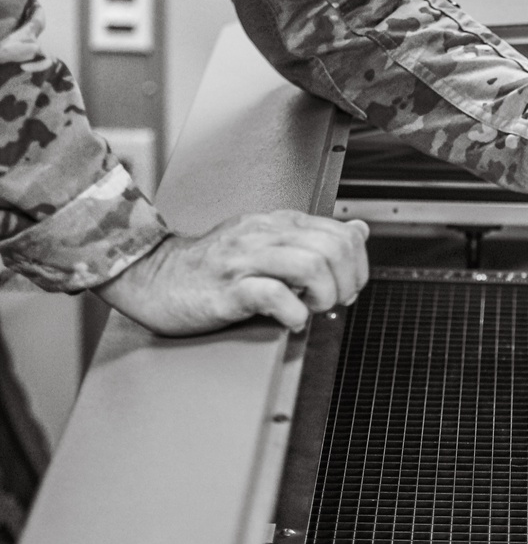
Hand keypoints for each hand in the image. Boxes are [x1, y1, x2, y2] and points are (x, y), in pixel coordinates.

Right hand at [96, 210, 369, 336]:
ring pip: (310, 264)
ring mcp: (245, 261)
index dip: (357, 266)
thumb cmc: (210, 265)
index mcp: (278, 223)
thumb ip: (312, 236)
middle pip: (332, 248)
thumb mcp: (266, 239)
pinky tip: (290, 320)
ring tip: (314, 309)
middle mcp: (265, 235)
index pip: (341, 233)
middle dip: (346, 282)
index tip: (348, 287)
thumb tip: (358, 231)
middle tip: (334, 302)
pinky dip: (292, 311)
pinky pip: (271, 294)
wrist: (152, 275)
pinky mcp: (226, 290)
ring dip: (324, 294)